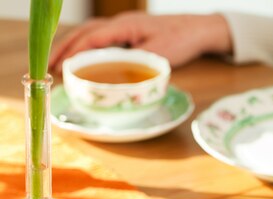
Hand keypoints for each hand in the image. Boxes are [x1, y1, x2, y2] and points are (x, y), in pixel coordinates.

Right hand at [49, 12, 231, 71]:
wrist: (199, 30)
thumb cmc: (182, 40)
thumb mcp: (159, 55)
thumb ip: (136, 63)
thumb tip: (115, 76)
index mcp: (125, 25)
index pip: (91, 38)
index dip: (73, 52)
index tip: (59, 66)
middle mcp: (120, 23)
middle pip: (85, 33)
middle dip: (64, 48)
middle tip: (48, 66)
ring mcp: (125, 27)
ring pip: (91, 35)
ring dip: (74, 47)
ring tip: (59, 64)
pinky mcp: (130, 33)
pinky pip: (102, 39)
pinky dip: (88, 48)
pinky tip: (83, 60)